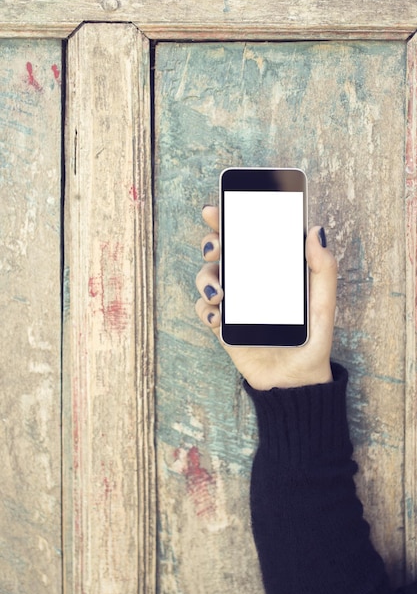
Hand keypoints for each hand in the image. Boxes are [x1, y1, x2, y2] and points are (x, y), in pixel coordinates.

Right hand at [195, 205, 336, 389]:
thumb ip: (323, 270)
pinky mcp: (222, 326)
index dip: (228, 220)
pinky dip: (204, 309)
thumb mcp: (323, 306)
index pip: (248, 238)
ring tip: (219, 292)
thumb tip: (315, 230)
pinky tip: (217, 317)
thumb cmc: (312, 343)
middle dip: (212, 244)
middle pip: (221, 253)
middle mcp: (249, 283)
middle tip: (216, 249)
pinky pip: (203, 308)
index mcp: (271, 272)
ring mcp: (233, 303)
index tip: (215, 209)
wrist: (293, 384)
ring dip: (205, 278)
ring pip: (207, 277)